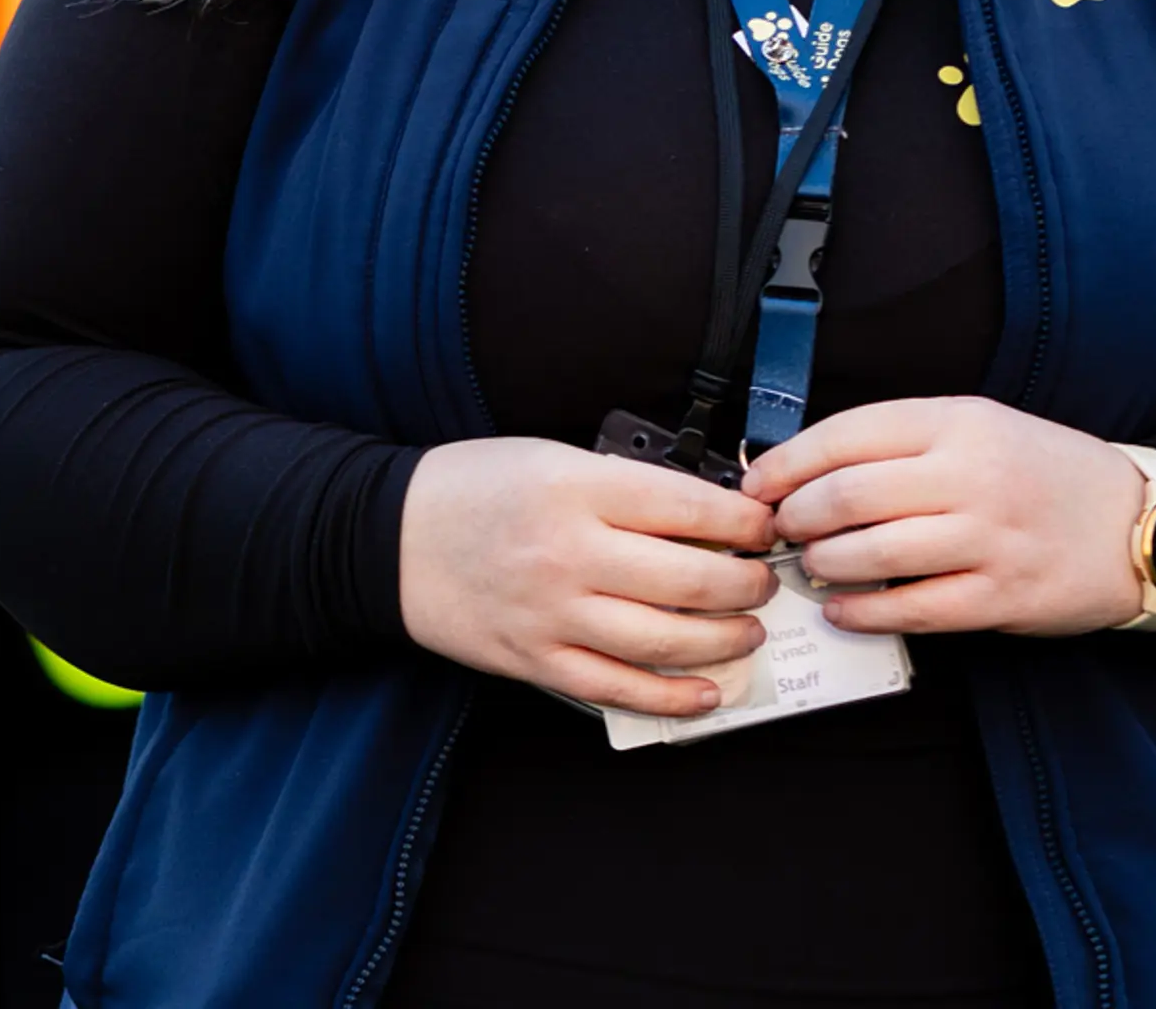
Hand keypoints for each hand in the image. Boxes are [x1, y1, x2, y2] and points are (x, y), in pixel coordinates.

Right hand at [398, 436, 779, 717]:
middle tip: (765, 580)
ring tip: (748, 630)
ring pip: (663, 640)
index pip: (686, 505)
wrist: (391, 538)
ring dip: (723, 639)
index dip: (742, 520)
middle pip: (688, 579)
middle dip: (745, 583)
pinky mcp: (536, 661)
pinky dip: (672, 696)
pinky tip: (708, 690)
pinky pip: (618, 689)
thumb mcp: (553, 459)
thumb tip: (708, 514)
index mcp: (575, 488)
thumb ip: (624, 486)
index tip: (764, 527)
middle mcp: (568, 553)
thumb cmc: (476, 488)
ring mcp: (552, 614)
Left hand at [744, 397, 1146, 637]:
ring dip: (824, 564)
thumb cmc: (1045, 473)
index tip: (757, 486)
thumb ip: (904, 443)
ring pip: (872, 553)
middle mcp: (972, 474)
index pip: (847, 434)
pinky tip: (842, 610)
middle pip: (848, 496)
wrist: (1137, 523)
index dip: (787, 464)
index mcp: (959, 421)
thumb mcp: (982, 427)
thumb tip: (809, 468)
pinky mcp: (1002, 596)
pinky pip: (913, 610)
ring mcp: (989, 538)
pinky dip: (863, 613)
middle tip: (781, 531)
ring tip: (813, 566)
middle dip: (796, 518)